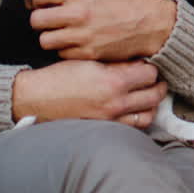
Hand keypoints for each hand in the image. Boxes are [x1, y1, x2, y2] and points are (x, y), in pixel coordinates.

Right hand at [11, 59, 167, 127]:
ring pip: (147, 116)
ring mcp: (111, 119)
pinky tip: (135, 110)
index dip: (152, 68)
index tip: (150, 65)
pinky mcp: (104, 130)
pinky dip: (138, 118)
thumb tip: (139, 64)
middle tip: (157, 80)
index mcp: (113, 82)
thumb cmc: (59, 77)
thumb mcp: (89, 62)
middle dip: (158, 86)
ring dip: (152, 105)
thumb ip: (116, 64)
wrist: (35, 99)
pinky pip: (132, 128)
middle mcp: (116, 103)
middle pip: (154, 96)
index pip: (150, 74)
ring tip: (149, 96)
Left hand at [30, 0, 176, 60]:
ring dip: (52, 37)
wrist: (153, 24)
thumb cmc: (127, 2)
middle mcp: (78, 14)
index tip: (46, 3)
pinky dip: (66, 50)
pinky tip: (77, 43)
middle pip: (36, 20)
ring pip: (45, 40)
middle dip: (41, 20)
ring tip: (63, 33)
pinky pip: (61, 54)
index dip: (40, 0)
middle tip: (51, 20)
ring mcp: (82, 36)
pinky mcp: (89, 53)